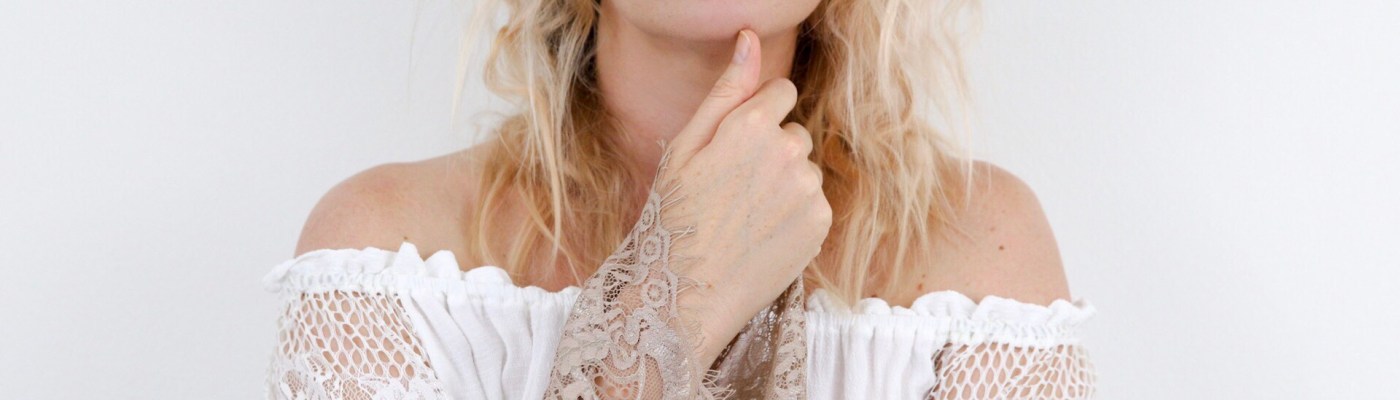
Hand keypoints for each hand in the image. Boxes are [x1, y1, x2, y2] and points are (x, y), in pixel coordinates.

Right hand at [655, 29, 831, 365]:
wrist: (688, 294)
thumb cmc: (675, 218)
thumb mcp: (685, 147)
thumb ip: (726, 90)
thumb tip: (750, 38)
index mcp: (751, 124)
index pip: (782, 91)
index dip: (758, 116)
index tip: (737, 146)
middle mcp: (788, 150)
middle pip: (794, 132)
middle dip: (770, 151)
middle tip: (732, 190)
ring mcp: (809, 188)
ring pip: (804, 169)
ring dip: (783, 184)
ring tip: (745, 216)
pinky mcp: (821, 221)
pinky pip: (813, 202)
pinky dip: (794, 214)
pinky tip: (762, 234)